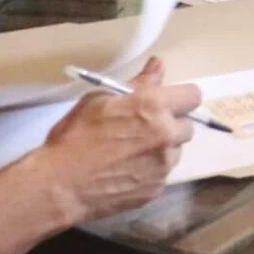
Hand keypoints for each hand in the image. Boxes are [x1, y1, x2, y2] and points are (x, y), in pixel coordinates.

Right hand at [36, 58, 200, 223]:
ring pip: (176, 151)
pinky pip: (163, 174)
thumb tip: (158, 65)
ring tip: (131, 152)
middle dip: (171, 124)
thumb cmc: (75, 136)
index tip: (166, 102)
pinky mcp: (157, 189)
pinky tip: (126, 171)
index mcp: (153, 107)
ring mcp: (164, 165)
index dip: (181, 98)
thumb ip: (137, 83)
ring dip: (162, 149)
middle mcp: (166, 135)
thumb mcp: (100, 100)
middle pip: (188, 126)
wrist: (60, 185)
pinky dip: (151, 171)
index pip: (193, 96)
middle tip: (144, 128)